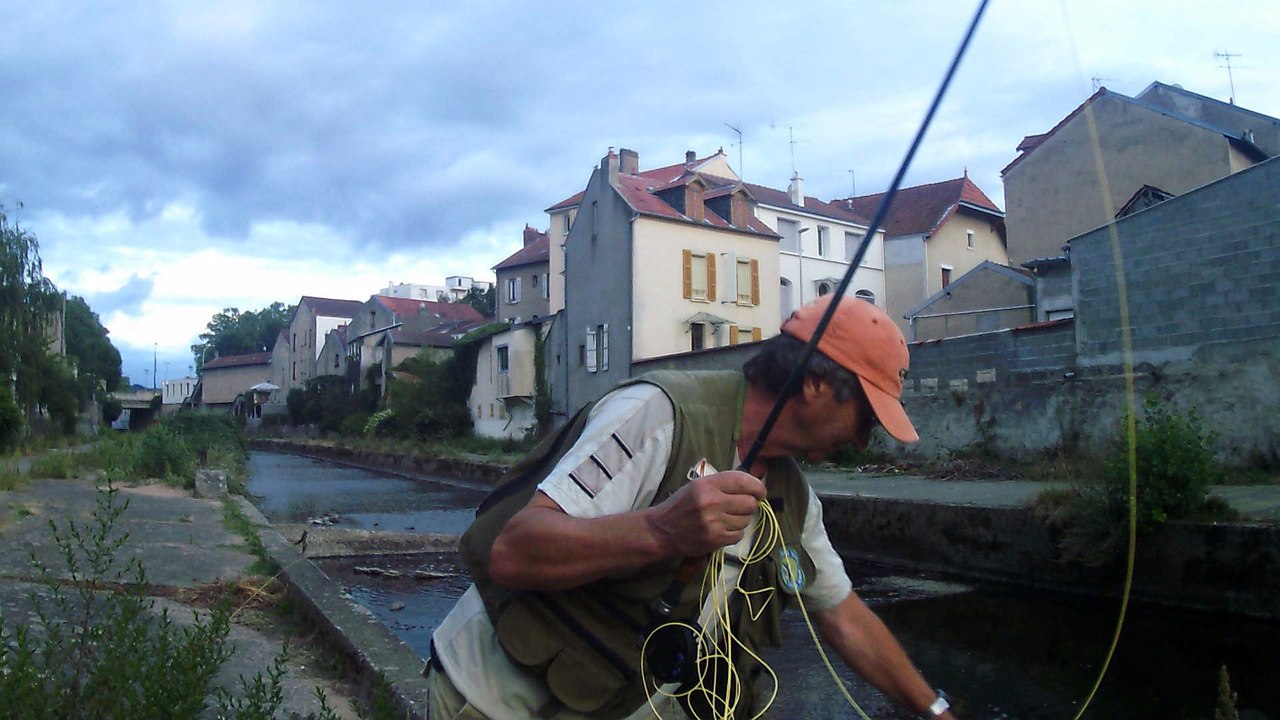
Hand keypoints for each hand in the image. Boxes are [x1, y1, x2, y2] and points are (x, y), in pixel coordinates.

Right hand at [649, 470, 765, 556]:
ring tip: (726, 518)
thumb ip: (723, 484)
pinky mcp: (715, 539)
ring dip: (741, 519)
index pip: (743, 481)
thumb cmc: (682, 505)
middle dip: (750, 505)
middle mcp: (712, 502)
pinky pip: (739, 535)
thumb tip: (753, 487)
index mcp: (707, 485)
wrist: (663, 530)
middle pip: (750, 503)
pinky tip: (722, 529)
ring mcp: (714, 522)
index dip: (758, 487)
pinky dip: (734, 532)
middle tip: (741, 506)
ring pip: (746, 520)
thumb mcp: (698, 486)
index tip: (760, 492)